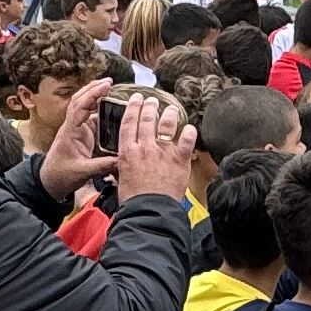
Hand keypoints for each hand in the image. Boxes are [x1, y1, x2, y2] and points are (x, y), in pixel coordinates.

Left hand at [39, 80, 121, 200]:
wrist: (49, 182)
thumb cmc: (61, 175)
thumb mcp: (82, 172)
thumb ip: (102, 166)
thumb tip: (122, 160)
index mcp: (70, 131)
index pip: (80, 107)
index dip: (93, 94)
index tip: (107, 85)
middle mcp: (72, 126)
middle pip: (80, 100)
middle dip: (93, 88)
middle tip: (110, 81)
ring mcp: (76, 129)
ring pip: (84, 106)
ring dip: (95, 96)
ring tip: (110, 88)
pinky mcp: (81, 134)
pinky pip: (90, 117)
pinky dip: (99, 109)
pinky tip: (110, 107)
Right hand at [108, 91, 196, 206]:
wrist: (148, 210)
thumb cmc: (133, 199)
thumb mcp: (120, 179)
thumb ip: (122, 167)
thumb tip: (119, 165)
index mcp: (128, 151)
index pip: (129, 123)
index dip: (133, 108)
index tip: (136, 99)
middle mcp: (145, 147)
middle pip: (147, 119)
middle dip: (150, 106)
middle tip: (153, 100)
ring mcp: (163, 152)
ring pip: (166, 125)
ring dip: (169, 114)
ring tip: (172, 109)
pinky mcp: (179, 160)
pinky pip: (186, 141)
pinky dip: (189, 132)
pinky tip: (190, 128)